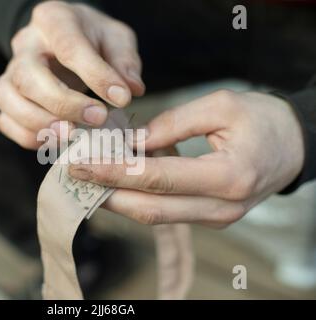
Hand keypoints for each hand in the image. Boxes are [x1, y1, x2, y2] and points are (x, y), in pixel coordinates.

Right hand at [0, 1, 144, 148]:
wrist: (66, 41)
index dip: (95, 75)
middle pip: (28, 75)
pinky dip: (29, 136)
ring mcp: (10, 72)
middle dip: (62, 103)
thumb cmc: (92, 39)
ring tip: (72, 134)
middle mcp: (25, 45)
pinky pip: (5, 121)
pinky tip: (57, 140)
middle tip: (98, 118)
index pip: (68, 46)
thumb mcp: (116, 38)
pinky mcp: (7, 98)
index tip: (122, 98)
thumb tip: (130, 90)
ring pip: (6, 97)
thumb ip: (124, 61)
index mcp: (53, 20)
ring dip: (39, 123)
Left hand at [69, 90, 304, 227]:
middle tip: (75, 174)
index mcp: (227, 177)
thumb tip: (132, 143)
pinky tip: (117, 182)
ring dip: (118, 199)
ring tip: (89, 178)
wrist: (293, 145)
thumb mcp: (220, 106)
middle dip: (107, 193)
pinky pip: (166, 212)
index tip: (81, 163)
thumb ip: (172, 124)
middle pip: (149, 209)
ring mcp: (216, 218)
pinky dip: (138, 198)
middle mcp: (220, 207)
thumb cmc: (262, 120)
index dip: (114, 172)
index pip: (156, 179)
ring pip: (155, 216)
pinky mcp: (209, 217)